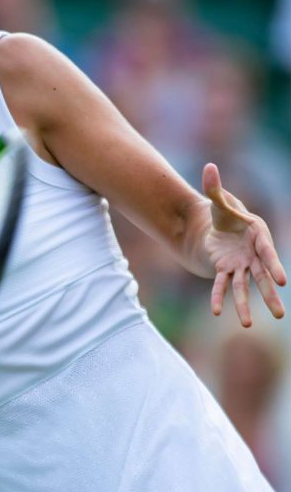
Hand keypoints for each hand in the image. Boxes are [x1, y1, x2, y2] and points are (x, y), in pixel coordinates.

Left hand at [202, 163, 286, 326]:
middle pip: (263, 277)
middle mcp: (253, 254)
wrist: (216, 226)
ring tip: (247, 324)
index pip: (268, 253)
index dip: (275, 266)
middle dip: (270, 295)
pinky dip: (219, 298)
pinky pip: (222, 286)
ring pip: (244, 288)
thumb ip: (214, 187)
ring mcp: (240, 265)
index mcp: (258, 235)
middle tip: (280, 315)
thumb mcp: (218, 200)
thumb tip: (209, 166)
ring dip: (245, 306)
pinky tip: (217, 312)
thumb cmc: (224, 213)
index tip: (283, 281)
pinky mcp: (226, 271)